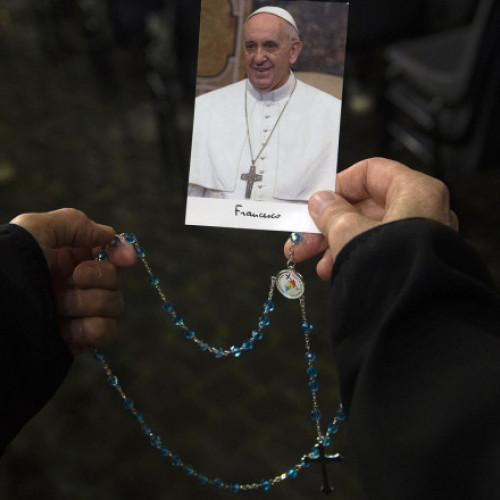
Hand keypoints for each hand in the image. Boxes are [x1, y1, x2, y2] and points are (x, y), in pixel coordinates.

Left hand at [10, 208, 136, 353]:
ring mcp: (81, 312)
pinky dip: (90, 329)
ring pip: (115, 305)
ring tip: (59, 306)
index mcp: (68, 257)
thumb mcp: (35, 229)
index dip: (122, 253)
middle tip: (75, 278)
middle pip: (115, 278)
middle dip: (100, 277)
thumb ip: (75, 224)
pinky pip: (106, 332)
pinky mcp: (80, 338)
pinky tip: (64, 329)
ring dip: (90, 303)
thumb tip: (109, 235)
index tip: (125, 259)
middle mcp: (77, 284)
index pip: (109, 252)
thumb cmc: (9, 264)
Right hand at [285, 158, 457, 280]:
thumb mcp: (348, 231)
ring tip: (316, 264)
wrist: (415, 315)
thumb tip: (320, 202)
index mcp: (416, 191)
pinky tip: (333, 272)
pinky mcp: (413, 260)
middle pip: (366, 206)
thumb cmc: (388, 264)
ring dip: (337, 243)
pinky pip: (379, 249)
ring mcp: (420, 237)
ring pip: (369, 230)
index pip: (372, 172)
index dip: (340, 185)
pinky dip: (354, 256)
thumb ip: (331, 213)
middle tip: (305, 238)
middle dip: (330, 223)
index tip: (318, 203)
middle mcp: (424, 211)